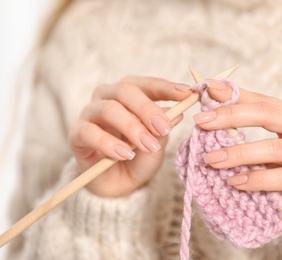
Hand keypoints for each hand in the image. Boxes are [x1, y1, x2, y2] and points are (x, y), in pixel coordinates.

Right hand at [68, 76, 192, 196]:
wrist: (120, 185)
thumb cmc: (139, 158)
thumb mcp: (157, 143)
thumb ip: (163, 127)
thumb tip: (178, 112)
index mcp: (129, 95)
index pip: (147, 84)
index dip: (166, 87)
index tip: (187, 93)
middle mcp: (107, 98)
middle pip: (125, 90)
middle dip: (147, 109)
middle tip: (164, 128)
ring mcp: (89, 114)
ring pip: (108, 108)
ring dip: (132, 127)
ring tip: (147, 145)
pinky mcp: (76, 134)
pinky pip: (89, 133)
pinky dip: (109, 144)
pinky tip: (124, 154)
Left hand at [194, 79, 281, 237]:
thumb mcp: (268, 149)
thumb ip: (247, 131)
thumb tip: (210, 110)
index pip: (263, 101)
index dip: (234, 96)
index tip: (207, 90)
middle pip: (269, 114)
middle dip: (231, 116)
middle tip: (201, 122)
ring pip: (274, 148)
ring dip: (238, 153)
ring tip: (211, 159)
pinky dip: (256, 179)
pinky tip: (235, 182)